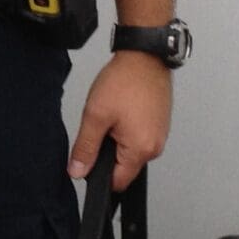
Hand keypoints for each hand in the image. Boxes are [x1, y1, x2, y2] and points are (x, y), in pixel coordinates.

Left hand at [69, 50, 170, 190]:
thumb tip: (78, 171)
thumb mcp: (95, 115)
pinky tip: (124, 109)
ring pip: (131, 151)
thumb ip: (85, 148)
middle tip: (103, 125)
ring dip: (118, 139)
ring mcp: (160, 135)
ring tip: (115, 113)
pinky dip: (128, 129)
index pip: (117, 182)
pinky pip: (140, 137)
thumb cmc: (125, 80)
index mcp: (141, 149)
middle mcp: (155, 146)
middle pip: (125, 167)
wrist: (144, 55)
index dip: (99, 173)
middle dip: (109, 152)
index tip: (91, 155)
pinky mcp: (160, 124)